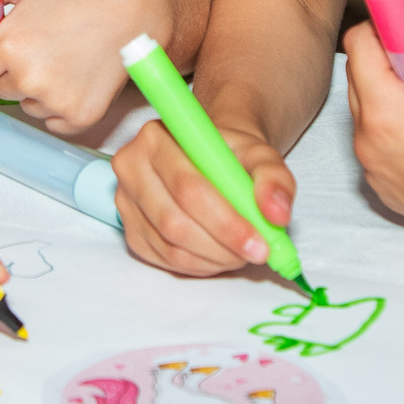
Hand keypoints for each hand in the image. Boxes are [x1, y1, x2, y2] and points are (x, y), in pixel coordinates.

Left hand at [0, 0, 165, 133]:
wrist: (136, 8)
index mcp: (8, 46)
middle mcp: (28, 79)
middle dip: (10, 70)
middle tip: (41, 44)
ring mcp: (55, 101)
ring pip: (26, 104)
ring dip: (35, 88)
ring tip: (64, 56)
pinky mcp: (79, 117)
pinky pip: (51, 120)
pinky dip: (59, 104)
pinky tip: (77, 75)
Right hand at [112, 116, 295, 277]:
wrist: (210, 158)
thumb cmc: (230, 155)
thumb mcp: (260, 156)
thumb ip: (274, 179)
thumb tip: (277, 214)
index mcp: (156, 137)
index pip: (189, 188)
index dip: (225, 222)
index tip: (260, 242)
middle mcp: (131, 166)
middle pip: (175, 221)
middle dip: (222, 245)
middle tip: (257, 253)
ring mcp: (126, 201)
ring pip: (171, 246)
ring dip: (214, 259)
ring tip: (243, 252)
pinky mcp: (130, 230)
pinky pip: (164, 260)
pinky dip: (200, 266)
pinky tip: (220, 254)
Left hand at [343, 18, 403, 268]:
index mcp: (385, 113)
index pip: (358, 46)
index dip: (382, 25)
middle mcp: (367, 142)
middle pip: (358, 76)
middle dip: (388, 57)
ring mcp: (372, 169)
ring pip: (366, 111)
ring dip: (390, 92)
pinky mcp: (383, 189)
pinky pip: (377, 143)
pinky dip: (394, 128)